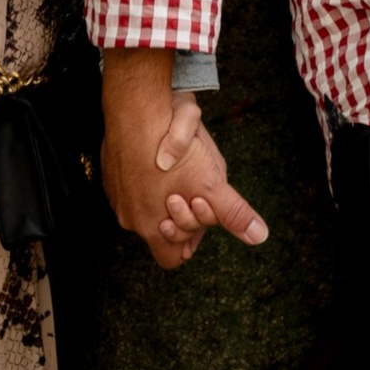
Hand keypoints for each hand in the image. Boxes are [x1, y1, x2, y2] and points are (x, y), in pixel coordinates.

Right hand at [100, 55, 268, 270]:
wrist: (137, 112)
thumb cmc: (175, 152)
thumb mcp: (211, 184)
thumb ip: (232, 213)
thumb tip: (259, 237)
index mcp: (151, 228)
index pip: (172, 258)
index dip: (191, 242)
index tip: (201, 214)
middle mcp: (129, 217)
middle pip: (161, 231)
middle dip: (181, 215)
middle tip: (193, 189)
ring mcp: (117, 195)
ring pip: (145, 208)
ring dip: (163, 195)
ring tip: (179, 170)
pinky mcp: (111, 173)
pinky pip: (130, 185)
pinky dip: (146, 177)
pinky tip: (159, 157)